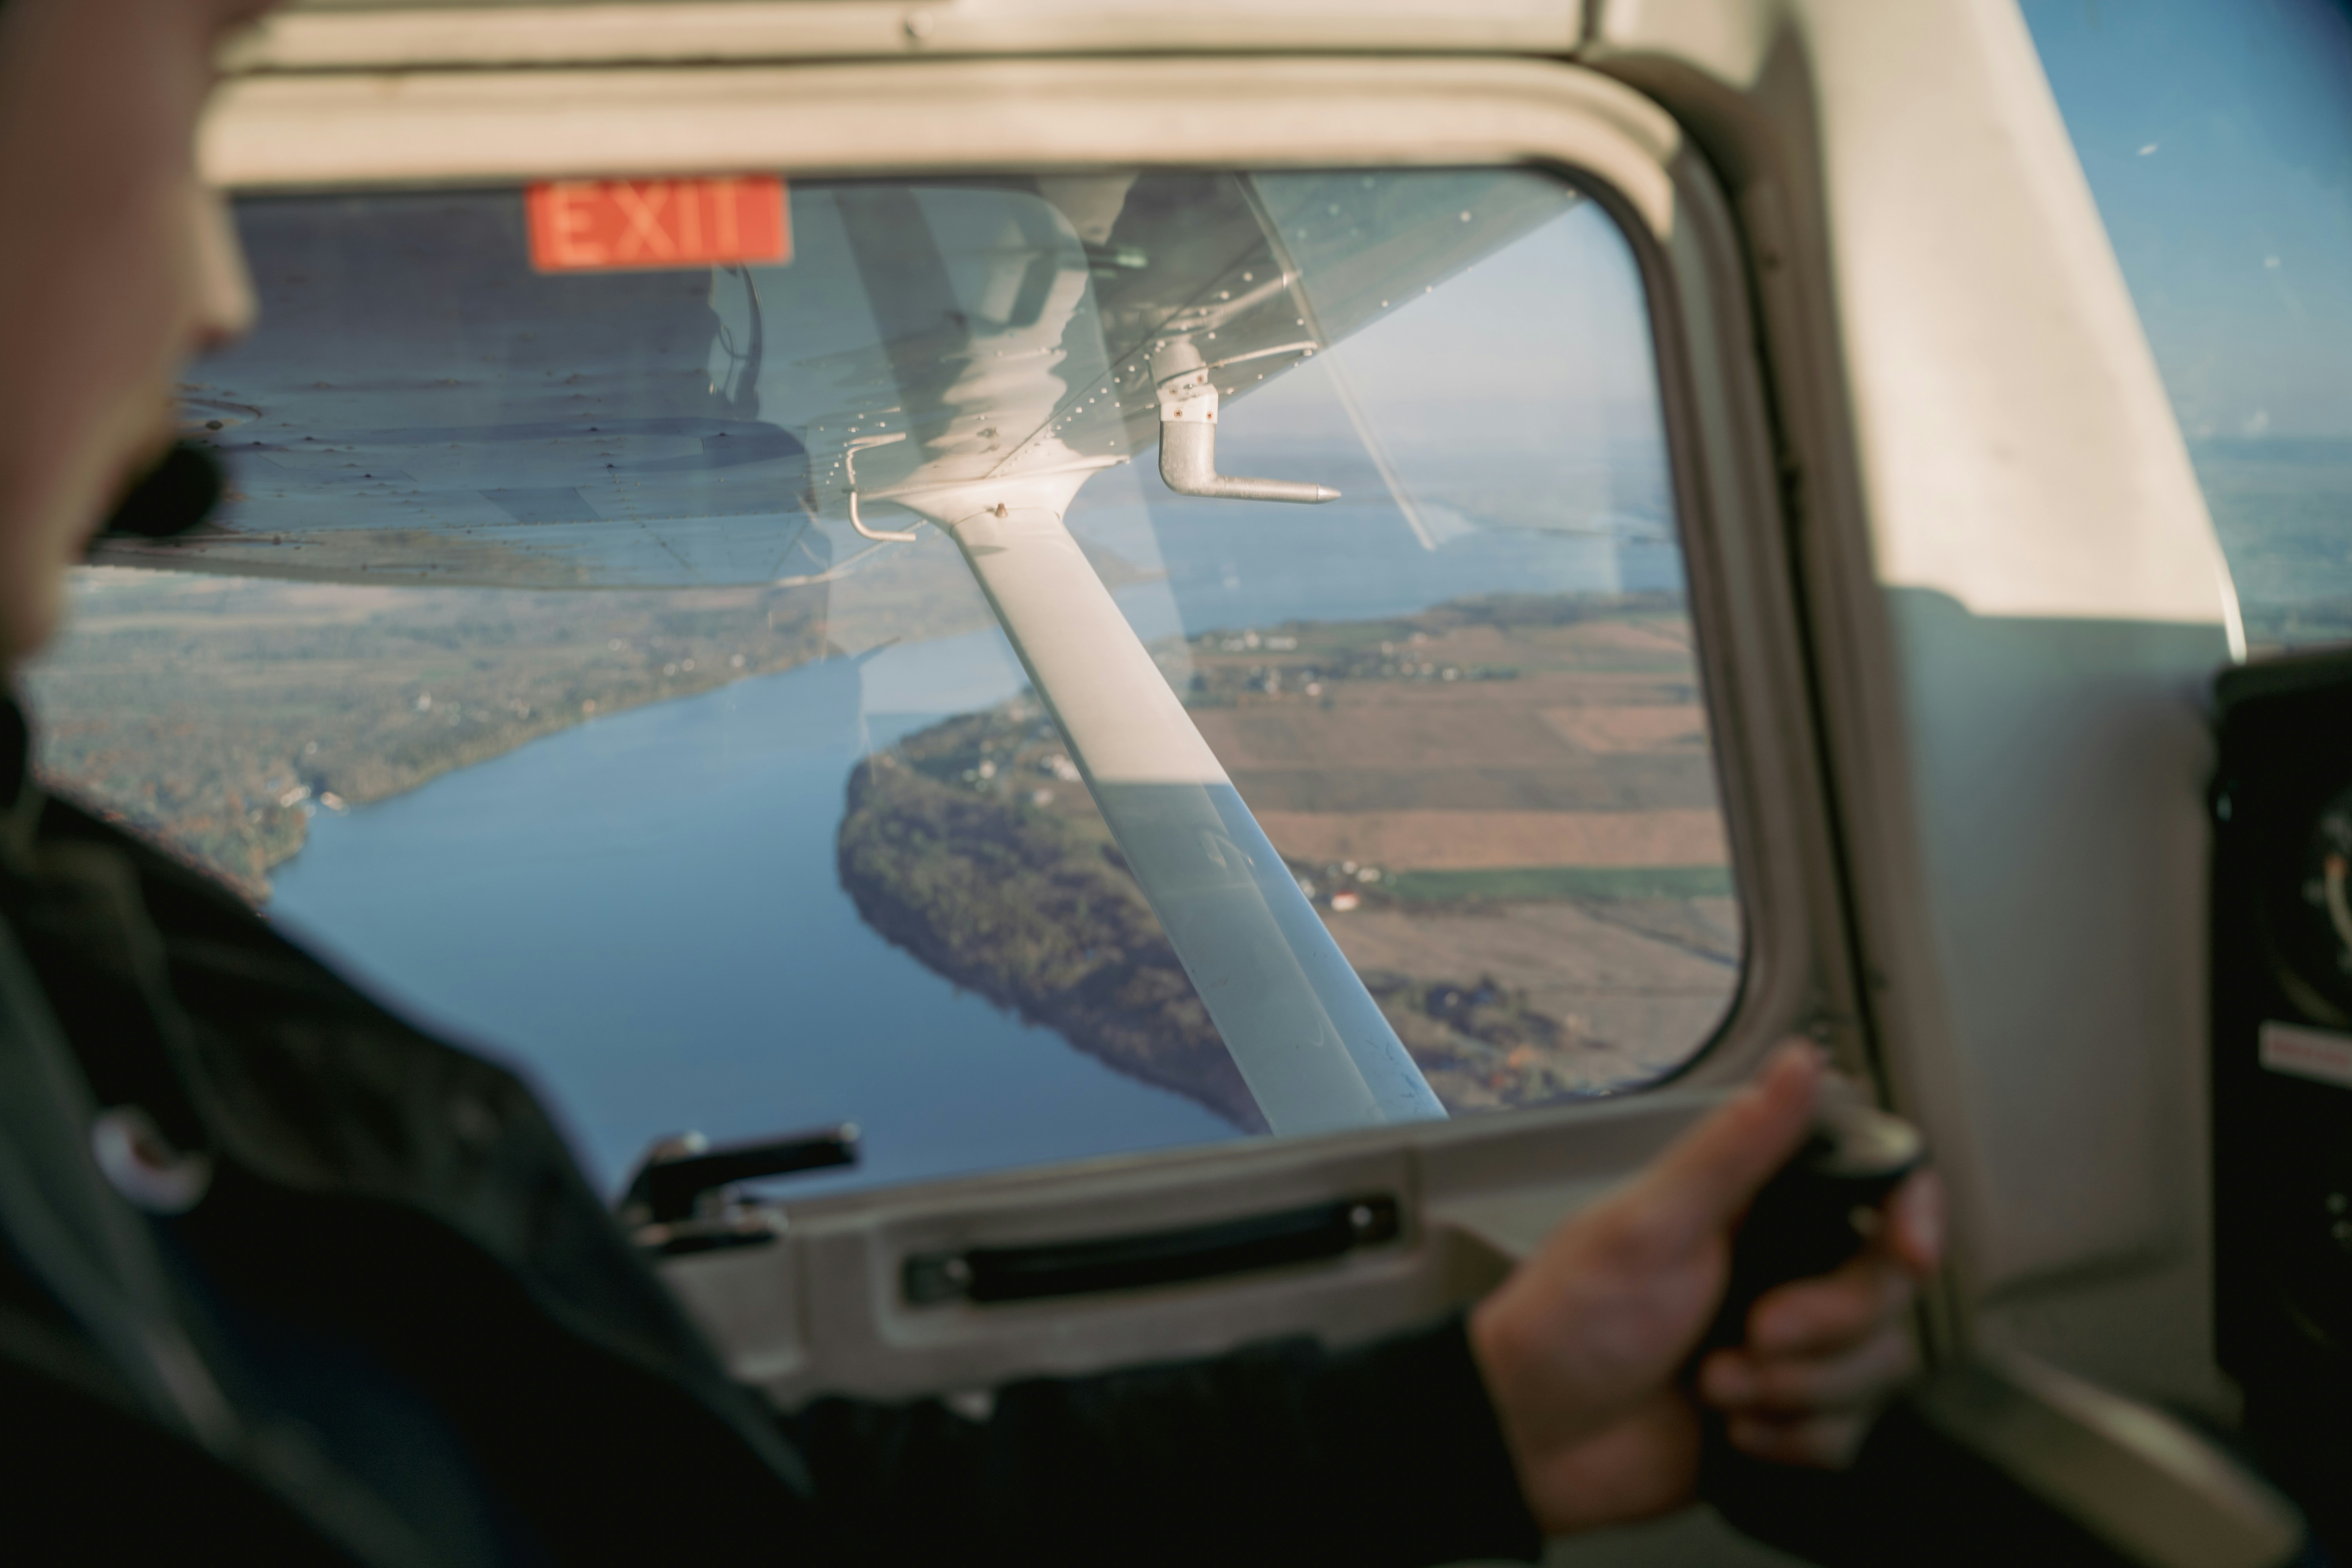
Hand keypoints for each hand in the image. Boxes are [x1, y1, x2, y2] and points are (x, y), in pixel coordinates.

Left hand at [1466, 1042, 1944, 1535]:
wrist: (1531, 1439)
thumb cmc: (1567, 1322)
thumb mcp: (1648, 1226)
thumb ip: (1734, 1149)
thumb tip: (1797, 1061)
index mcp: (1753, 1208)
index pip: (1875, 1193)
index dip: (1913, 1218)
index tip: (1912, 1250)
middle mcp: (1779, 1270)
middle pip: (1885, 1288)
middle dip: (1827, 1324)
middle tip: (1755, 1332)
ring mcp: (1787, 1348)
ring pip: (1874, 1365)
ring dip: (1799, 1388)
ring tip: (1716, 1385)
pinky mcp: (1785, 1416)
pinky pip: (1847, 1432)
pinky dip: (1794, 1439)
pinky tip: (1733, 1431)